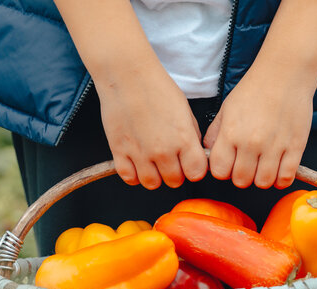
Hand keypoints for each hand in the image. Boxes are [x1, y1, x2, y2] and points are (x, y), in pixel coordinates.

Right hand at [97, 67, 207, 188]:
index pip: (196, 174)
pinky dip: (134, 174)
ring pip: (152, 184)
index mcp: (183, 140)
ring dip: (154, 176)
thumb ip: (191, 137)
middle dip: (175, 173)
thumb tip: (193, 154)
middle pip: (174, 181)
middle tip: (170, 160)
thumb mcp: (185, 111)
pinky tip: (137, 162)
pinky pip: (129, 178)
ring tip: (153, 161)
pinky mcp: (119, 151)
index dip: (194, 169)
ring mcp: (140, 153)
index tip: (190, 163)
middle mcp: (163, 151)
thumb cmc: (157, 88)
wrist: (127, 75)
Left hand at [204, 69, 312, 188]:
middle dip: (242, 176)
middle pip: (241, 180)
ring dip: (261, 179)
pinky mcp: (296, 147)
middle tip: (247, 164)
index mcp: (231, 133)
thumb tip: (209, 155)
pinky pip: (286, 178)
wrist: (285, 74)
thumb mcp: (226, 109)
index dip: (223, 170)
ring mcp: (274, 146)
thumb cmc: (254, 90)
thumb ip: (215, 134)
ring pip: (263, 183)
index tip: (229, 164)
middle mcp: (251, 142)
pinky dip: (281, 179)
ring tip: (263, 166)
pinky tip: (278, 169)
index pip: (219, 171)